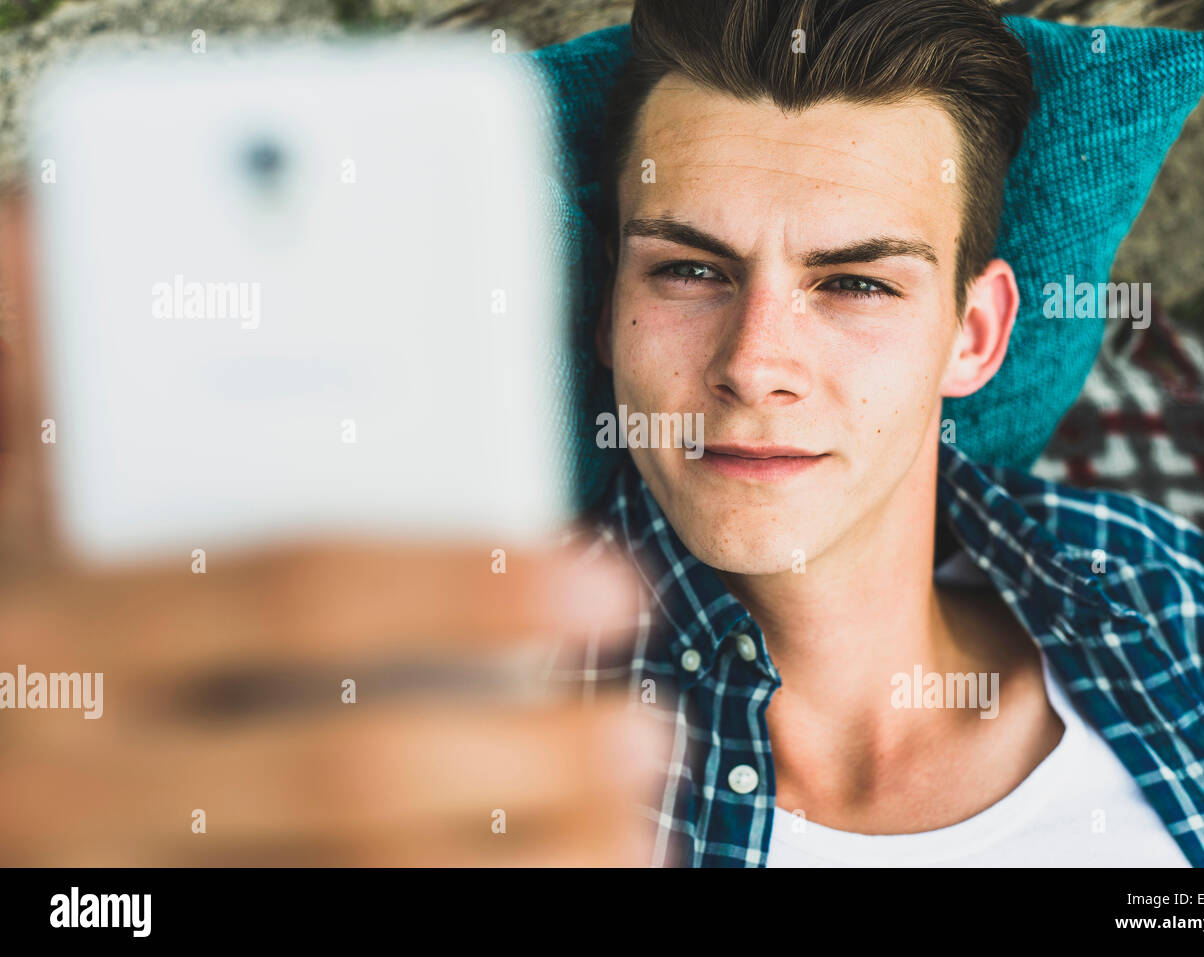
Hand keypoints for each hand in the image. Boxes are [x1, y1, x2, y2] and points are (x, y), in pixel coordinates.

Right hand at [0, 192, 668, 866]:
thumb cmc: (2, 611)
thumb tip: (68, 235)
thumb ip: (51, 395)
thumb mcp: (12, 503)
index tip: (609, 585)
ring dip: (511, 863)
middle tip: (647, 731)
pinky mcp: (136, 925)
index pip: (298, 591)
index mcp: (68, 622)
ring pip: (351, 879)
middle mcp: (82, 766)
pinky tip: (550, 885)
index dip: (467, 585)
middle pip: (347, 767)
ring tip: (632, 833)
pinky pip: (312, 929)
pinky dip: (456, 913)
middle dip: (520, 757)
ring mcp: (114, 867)